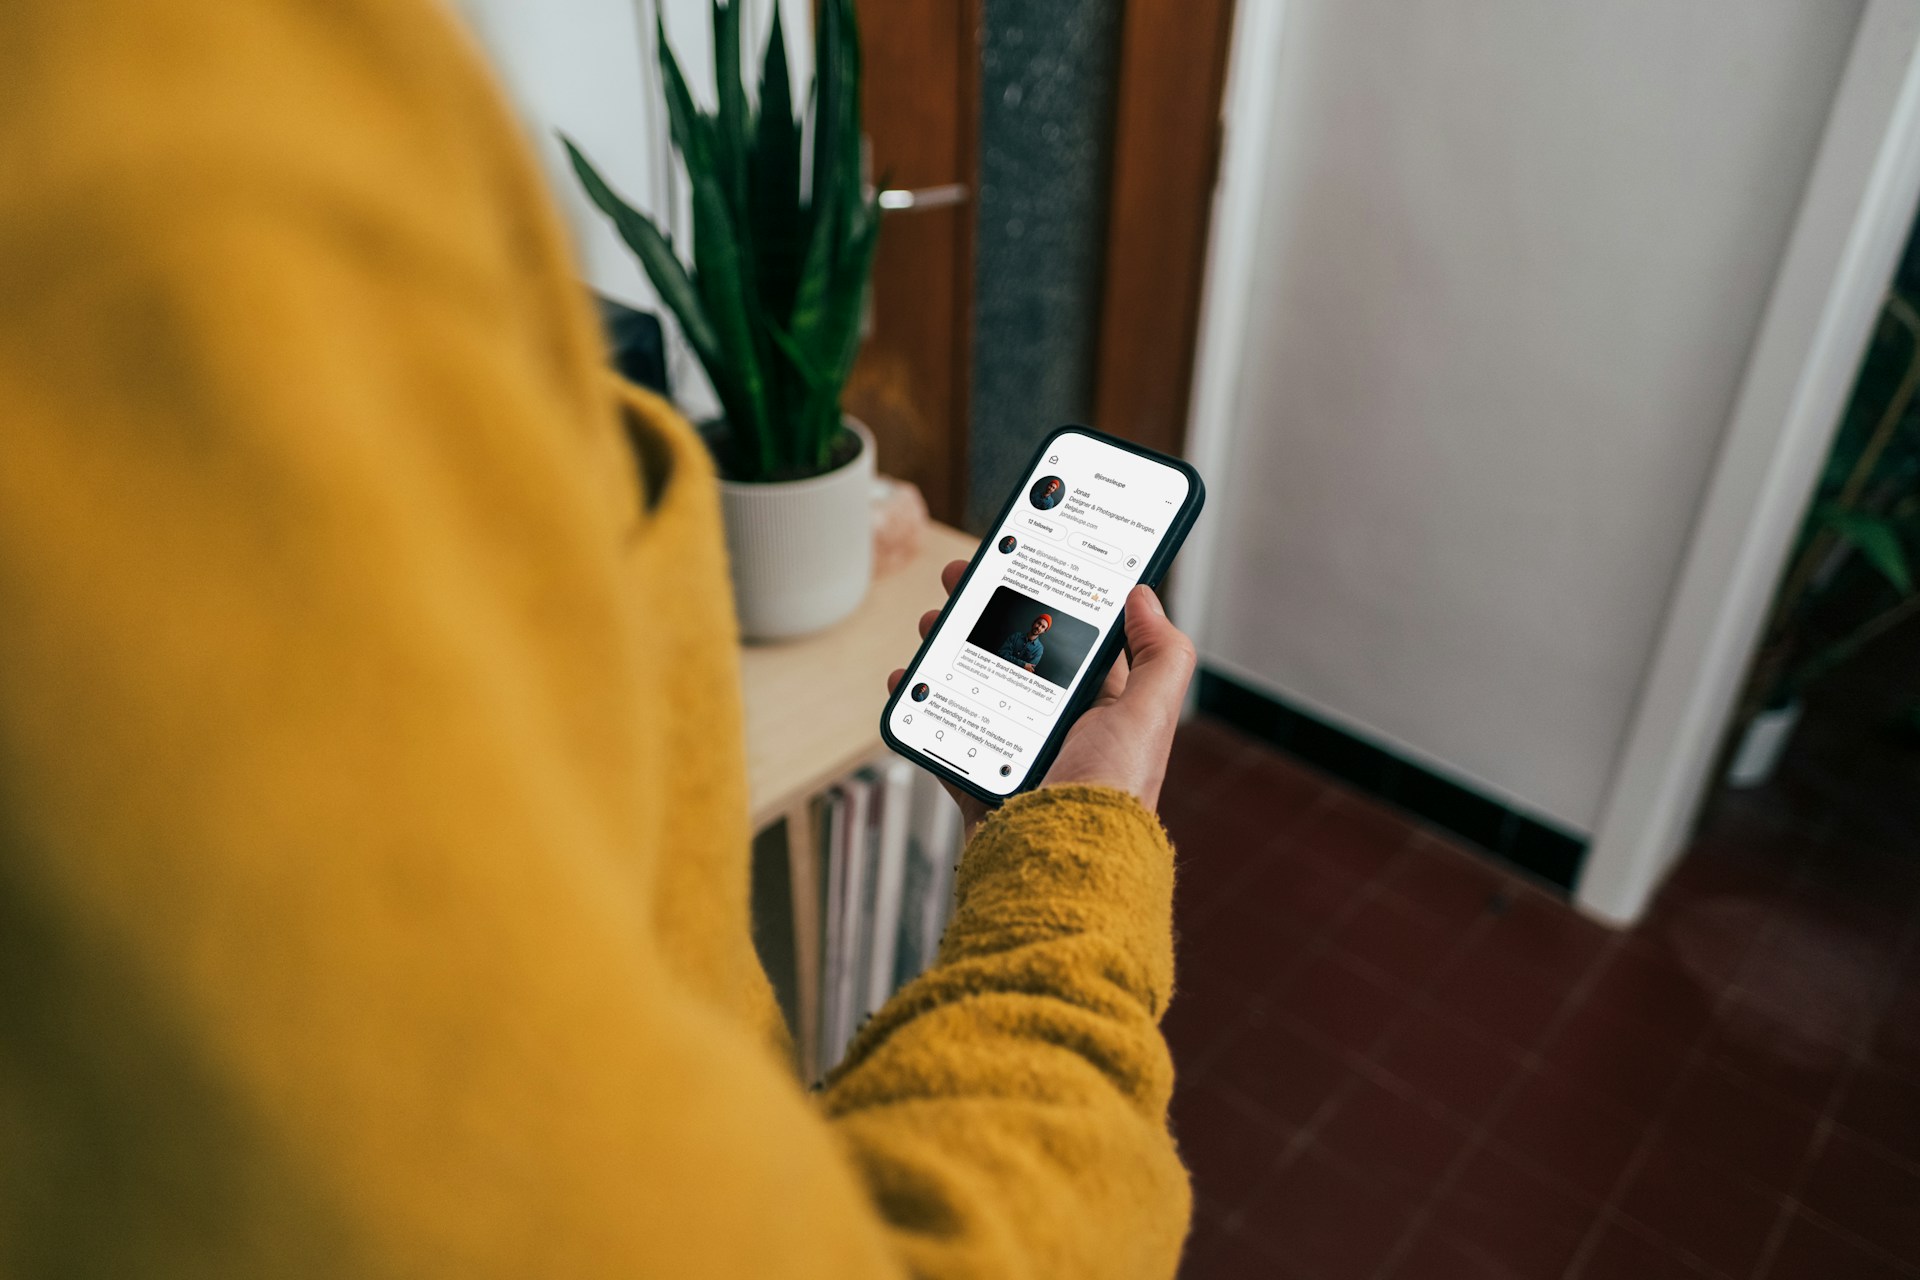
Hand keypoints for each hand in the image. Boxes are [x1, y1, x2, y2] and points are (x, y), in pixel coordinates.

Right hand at [887, 560, 1196, 836]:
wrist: (1059, 872)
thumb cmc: (1109, 799)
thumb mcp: (1148, 716)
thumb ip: (1159, 655)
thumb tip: (1145, 596)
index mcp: (1105, 712)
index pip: (1077, 640)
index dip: (1051, 597)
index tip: (1025, 560)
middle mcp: (1063, 733)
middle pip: (1018, 656)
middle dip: (988, 614)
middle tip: (960, 579)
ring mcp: (1017, 757)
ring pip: (978, 687)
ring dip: (951, 649)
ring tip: (932, 623)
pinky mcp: (979, 782)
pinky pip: (944, 735)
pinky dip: (923, 705)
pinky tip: (907, 681)